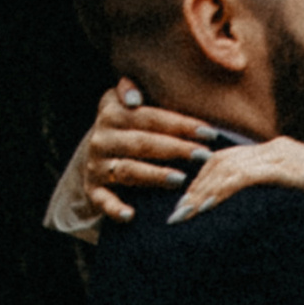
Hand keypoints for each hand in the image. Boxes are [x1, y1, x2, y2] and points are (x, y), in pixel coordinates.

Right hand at [81, 82, 219, 223]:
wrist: (100, 154)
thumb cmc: (131, 126)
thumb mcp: (131, 103)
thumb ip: (137, 89)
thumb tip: (133, 94)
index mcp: (112, 112)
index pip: (151, 117)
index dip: (181, 124)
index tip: (209, 133)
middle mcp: (102, 138)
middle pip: (142, 143)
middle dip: (175, 149)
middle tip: (203, 156)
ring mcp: (97, 165)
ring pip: (128, 170)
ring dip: (154, 175)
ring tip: (181, 179)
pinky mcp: (93, 190)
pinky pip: (103, 201)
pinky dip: (114, 209)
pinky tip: (130, 216)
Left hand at [172, 134, 303, 264]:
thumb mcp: (302, 196)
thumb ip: (279, 197)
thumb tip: (256, 216)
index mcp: (277, 150)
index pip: (227, 157)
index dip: (202, 178)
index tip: (187, 203)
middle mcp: (276, 147)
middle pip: (221, 159)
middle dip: (195, 186)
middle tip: (178, 212)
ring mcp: (283, 155)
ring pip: (228, 166)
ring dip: (203, 191)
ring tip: (186, 213)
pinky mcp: (289, 168)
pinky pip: (246, 176)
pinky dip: (223, 190)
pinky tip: (208, 206)